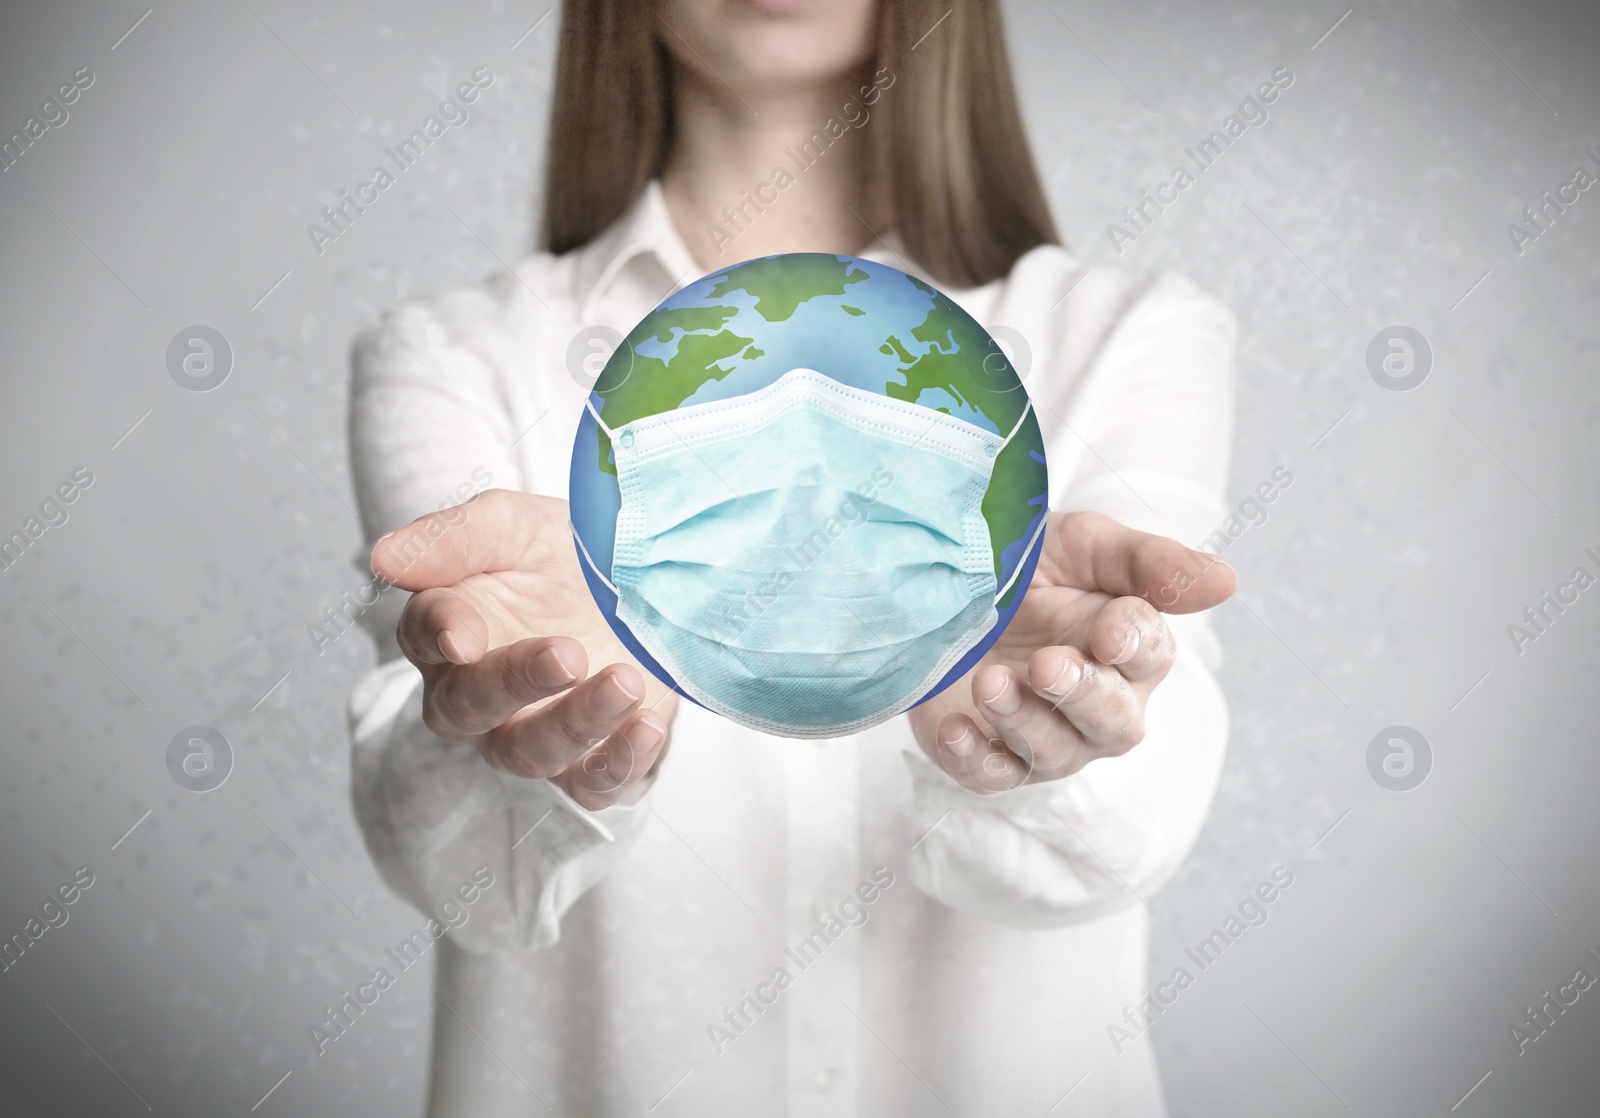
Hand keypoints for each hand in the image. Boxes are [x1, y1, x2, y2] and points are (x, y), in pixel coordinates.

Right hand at [371, 489, 678, 809]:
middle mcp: (476, 694)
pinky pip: (591, 785)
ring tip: (625, 682)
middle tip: (568, 654)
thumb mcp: (515, 527)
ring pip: (531, 753)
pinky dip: (618, 761)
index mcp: (448, 630)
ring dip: (578, 722)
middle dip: (516, 683)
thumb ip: (454, 539)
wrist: (642, 588)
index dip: (441, 633)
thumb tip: (383, 557)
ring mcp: (531, 735)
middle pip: (470, 705)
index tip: (463, 634)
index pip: (423, 634)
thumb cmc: (561, 556)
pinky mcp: (588, 762)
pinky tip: (647, 725)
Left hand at [908, 511, 1235, 792]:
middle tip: (1048, 664)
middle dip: (1082, 694)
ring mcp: (1044, 738)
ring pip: (1050, 751)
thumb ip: (1149, 562)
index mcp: (1131, 651)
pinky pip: (989, 775)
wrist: (946, 584)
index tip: (1107, 631)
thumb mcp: (1085, 545)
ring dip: (1023, 720)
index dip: (1131, 643)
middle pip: (1111, 719)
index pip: (1148, 653)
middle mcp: (1098, 705)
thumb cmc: (1031, 568)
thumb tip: (1226, 581)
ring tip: (991, 681)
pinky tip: (955, 729)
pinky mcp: (988, 757)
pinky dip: (974, 757)